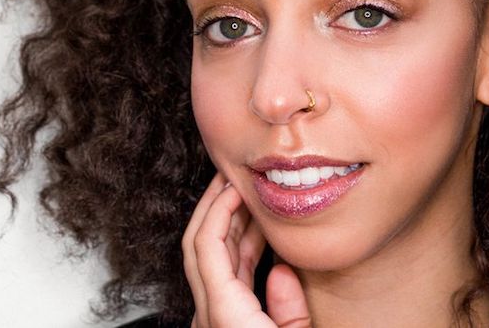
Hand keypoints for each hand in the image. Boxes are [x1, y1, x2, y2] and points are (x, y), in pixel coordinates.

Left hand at [182, 172, 311, 326]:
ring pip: (213, 259)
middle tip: (230, 176)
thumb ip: (289, 308)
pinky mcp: (223, 322)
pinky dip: (240, 248)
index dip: (219, 207)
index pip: (207, 245)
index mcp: (224, 314)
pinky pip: (225, 275)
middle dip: (213, 205)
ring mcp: (214, 318)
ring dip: (229, 223)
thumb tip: (280, 269)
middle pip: (199, 246)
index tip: (237, 183)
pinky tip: (258, 232)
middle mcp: (210, 314)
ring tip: (249, 196)